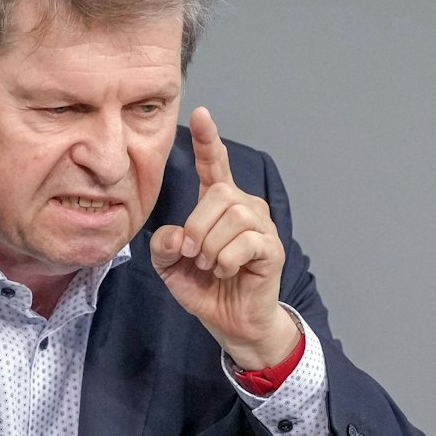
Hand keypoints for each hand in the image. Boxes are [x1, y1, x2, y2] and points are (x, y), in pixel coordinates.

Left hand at [150, 107, 299, 369]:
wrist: (231, 322)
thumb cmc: (205, 288)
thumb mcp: (170, 266)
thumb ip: (163, 245)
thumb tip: (179, 236)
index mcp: (219, 205)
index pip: (216, 165)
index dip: (209, 140)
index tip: (200, 113)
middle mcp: (245, 208)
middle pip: (221, 193)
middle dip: (198, 225)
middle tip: (192, 253)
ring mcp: (262, 227)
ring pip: (233, 217)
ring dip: (212, 246)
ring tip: (211, 265)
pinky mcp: (272, 249)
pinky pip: (246, 242)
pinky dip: (227, 259)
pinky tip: (226, 271)